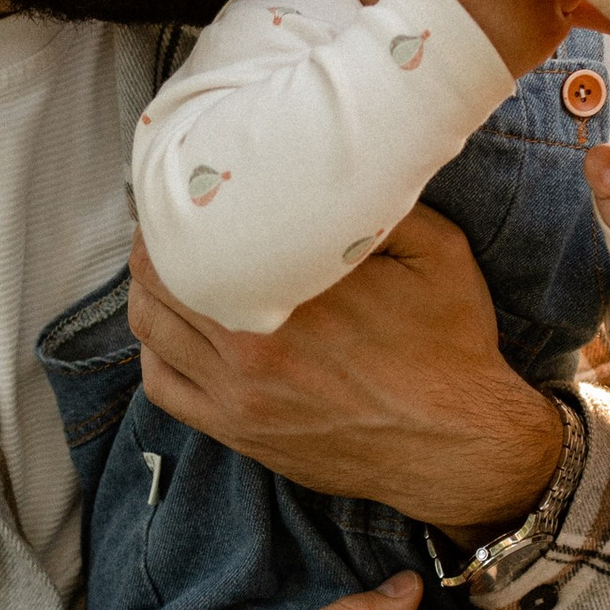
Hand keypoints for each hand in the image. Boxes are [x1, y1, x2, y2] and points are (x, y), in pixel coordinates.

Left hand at [128, 209, 567, 532]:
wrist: (460, 446)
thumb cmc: (452, 347)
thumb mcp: (439, 252)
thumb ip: (381, 204)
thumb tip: (333, 162)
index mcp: (298, 293)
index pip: (199, 234)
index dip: (184, 203)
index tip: (193, 186)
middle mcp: (256, 346)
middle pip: (157, 278)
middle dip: (157, 243)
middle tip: (173, 223)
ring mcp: (240, 395)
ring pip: (151, 330)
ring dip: (149, 293)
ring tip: (167, 270)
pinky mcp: (239, 432)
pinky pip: (163, 387)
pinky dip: (154, 352)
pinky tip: (174, 331)